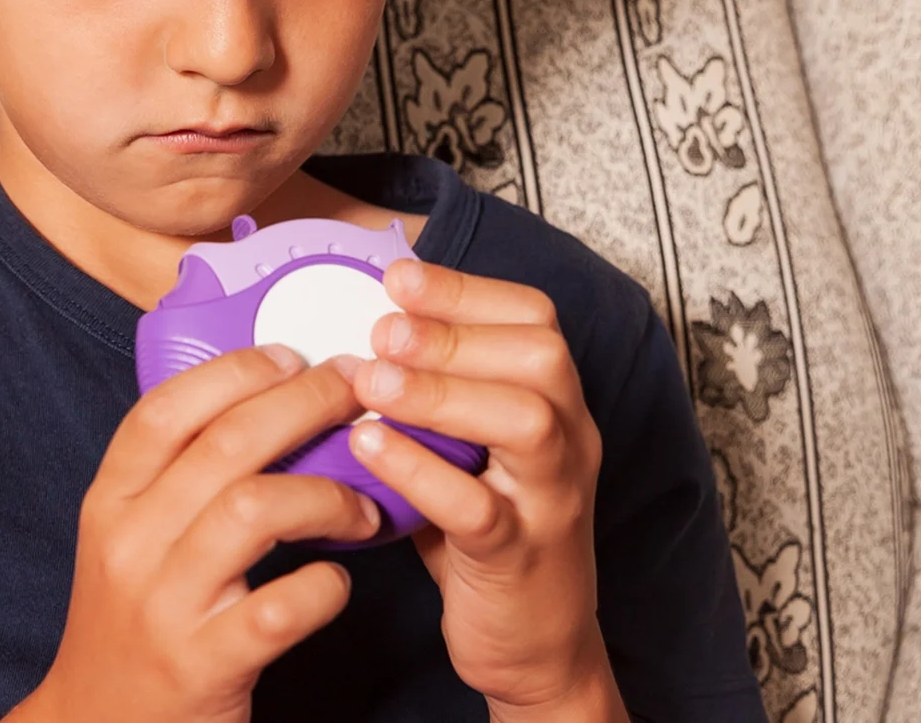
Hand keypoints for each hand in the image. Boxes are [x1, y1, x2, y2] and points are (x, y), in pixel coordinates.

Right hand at [5, 345, 381, 722]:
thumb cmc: (133, 623)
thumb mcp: (130, 541)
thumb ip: (175, 481)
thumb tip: (264, 406)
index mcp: (109, 503)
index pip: (165, 410)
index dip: (235, 371)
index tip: (292, 355)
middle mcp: (130, 544)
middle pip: (224, 445)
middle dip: (302, 405)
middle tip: (355, 396)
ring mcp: (164, 606)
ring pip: (252, 510)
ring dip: (326, 494)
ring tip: (363, 506)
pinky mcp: (203, 664)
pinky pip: (281, 607)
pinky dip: (326, 588)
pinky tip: (339, 585)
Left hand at [348, 259, 624, 722]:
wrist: (533, 645)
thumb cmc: (484, 532)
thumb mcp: (464, 449)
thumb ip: (427, 393)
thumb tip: (351, 325)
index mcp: (556, 404)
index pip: (535, 319)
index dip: (466, 289)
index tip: (397, 275)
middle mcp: (569, 442)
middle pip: (542, 357)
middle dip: (455, 330)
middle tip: (381, 327)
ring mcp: (550, 500)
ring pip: (526, 423)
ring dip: (440, 392)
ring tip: (368, 381)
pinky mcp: (519, 558)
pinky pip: (480, 507)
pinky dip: (420, 470)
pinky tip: (367, 447)